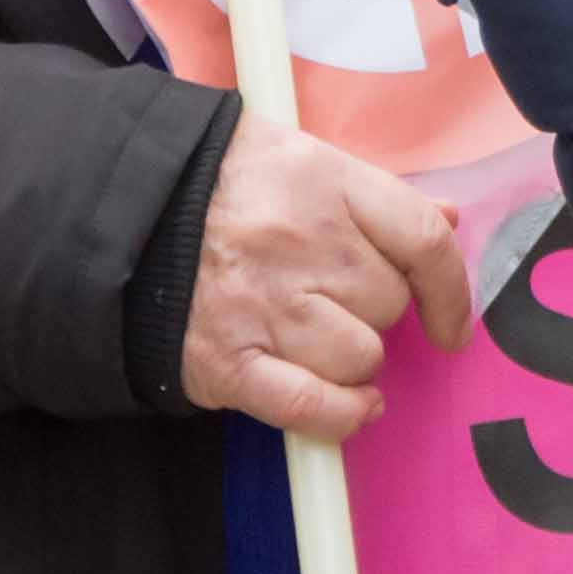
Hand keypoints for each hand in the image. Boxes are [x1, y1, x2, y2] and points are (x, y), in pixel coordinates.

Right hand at [179, 113, 474, 440]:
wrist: (119, 214)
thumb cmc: (221, 182)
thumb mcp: (301, 158)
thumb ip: (375, 193)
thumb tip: (451, 222)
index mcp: (322, 182)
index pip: (421, 239)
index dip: (453, 288)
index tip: (453, 319)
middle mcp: (298, 245)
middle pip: (389, 303)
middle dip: (377, 309)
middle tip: (339, 296)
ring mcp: (263, 308)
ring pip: (361, 357)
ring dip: (356, 357)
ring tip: (322, 335)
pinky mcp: (229, 364)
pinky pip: (315, 409)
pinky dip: (344, 415)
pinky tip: (354, 405)